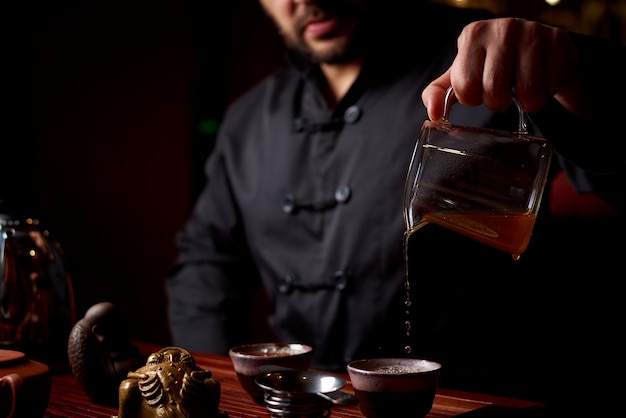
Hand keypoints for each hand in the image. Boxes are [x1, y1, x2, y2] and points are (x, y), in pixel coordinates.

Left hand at [422, 18, 583, 120]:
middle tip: (502, 91)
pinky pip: (551, 87)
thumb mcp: (461, 75)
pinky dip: (547, 92)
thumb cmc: (491, 65)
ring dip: (527, 102)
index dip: (474, 98)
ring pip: (528, 92)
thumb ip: (439, 94)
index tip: (479, 88)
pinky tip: (542, 77)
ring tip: (523, 87)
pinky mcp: (559, 40)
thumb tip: (434, 116)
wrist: (536, 48)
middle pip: (495, 91)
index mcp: (472, 34)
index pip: (465, 87)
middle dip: (498, 101)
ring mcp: (533, 31)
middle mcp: (502, 27)